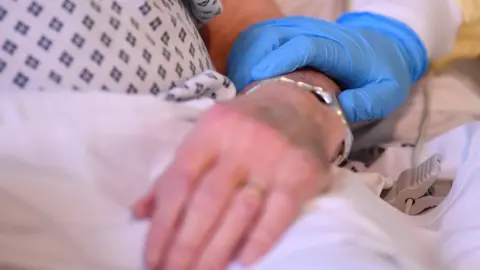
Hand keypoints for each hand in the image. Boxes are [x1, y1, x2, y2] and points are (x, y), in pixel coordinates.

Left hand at [132, 72, 343, 269]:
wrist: (298, 107)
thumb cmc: (244, 127)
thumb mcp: (206, 137)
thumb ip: (174, 173)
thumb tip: (139, 213)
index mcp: (210, 131)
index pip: (180, 182)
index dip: (163, 224)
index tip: (152, 258)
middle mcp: (240, 142)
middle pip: (206, 201)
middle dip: (186, 244)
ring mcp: (272, 158)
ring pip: (239, 211)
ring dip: (217, 250)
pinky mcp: (301, 174)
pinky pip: (279, 213)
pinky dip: (260, 239)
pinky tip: (243, 261)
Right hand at [227, 14, 428, 122]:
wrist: (381, 49)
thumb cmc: (380, 74)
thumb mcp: (387, 91)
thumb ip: (369, 101)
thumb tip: (339, 108)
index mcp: (339, 47)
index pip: (305, 45)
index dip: (281, 60)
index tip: (261, 79)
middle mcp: (315, 32)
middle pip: (274, 35)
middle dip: (254, 60)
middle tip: (246, 91)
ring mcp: (299, 30)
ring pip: (262, 34)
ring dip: (246, 58)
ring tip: (241, 87)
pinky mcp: (288, 34)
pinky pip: (259, 38)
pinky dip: (245, 55)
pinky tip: (244, 78)